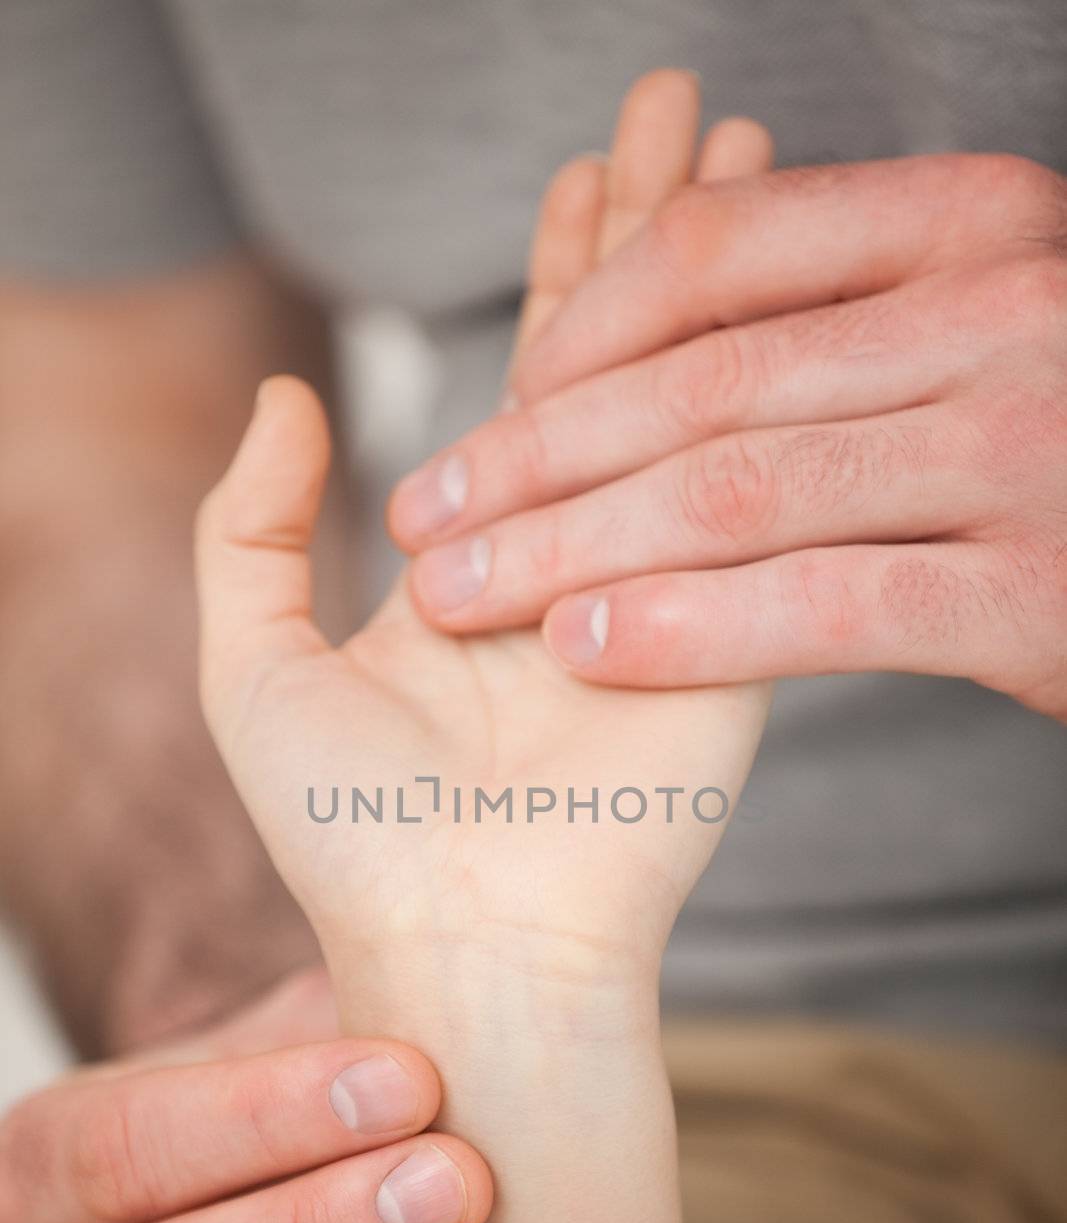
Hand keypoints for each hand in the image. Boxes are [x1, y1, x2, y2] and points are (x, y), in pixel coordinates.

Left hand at [194, 77, 769, 1222]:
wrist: (465, 944)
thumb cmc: (346, 835)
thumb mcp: (251, 665)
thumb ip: (249, 527)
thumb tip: (292, 396)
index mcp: (479, 549)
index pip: (532, 373)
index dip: (563, 265)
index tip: (592, 166)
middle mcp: (577, 547)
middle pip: (625, 351)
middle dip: (653, 226)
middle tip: (681, 110)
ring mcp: (662, 578)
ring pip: (696, 388)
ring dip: (720, 267)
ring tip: (740, 144)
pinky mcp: (732, 621)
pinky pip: (744, 480)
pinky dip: (764, 373)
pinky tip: (792, 279)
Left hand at [391, 154, 1066, 721]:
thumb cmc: (1066, 438)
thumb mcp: (984, 318)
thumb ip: (837, 301)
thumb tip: (660, 260)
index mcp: (971, 227)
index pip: (718, 256)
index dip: (577, 329)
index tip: (496, 404)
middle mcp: (995, 318)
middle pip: (702, 381)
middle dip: (537, 459)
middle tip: (424, 516)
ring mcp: (1017, 455)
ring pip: (741, 493)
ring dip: (575, 548)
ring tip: (461, 591)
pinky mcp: (1031, 598)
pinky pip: (829, 607)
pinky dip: (698, 629)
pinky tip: (590, 651)